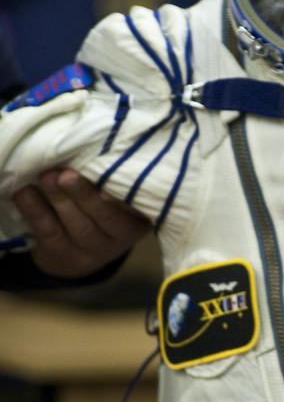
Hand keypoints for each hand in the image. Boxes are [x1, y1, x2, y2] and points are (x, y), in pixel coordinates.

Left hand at [12, 168, 149, 278]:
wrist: (78, 247)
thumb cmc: (100, 203)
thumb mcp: (115, 189)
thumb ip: (111, 172)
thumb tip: (95, 143)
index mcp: (140, 215)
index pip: (139, 206)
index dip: (126, 201)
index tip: (108, 189)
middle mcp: (122, 236)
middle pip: (107, 218)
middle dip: (85, 195)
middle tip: (67, 175)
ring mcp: (94, 251)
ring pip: (80, 227)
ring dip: (60, 200)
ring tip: (46, 177)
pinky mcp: (66, 257)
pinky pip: (50, 234)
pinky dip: (36, 212)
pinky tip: (24, 194)